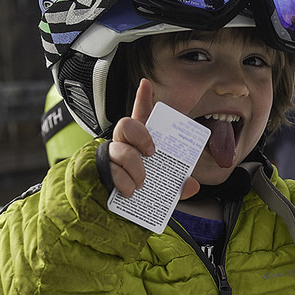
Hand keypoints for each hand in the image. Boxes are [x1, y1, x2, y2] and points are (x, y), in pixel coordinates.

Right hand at [108, 79, 199, 200]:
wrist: (120, 212)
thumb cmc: (142, 192)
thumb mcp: (164, 188)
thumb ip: (179, 185)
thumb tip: (192, 184)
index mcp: (140, 142)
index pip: (140, 115)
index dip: (142, 98)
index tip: (146, 83)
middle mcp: (123, 144)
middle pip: (126, 124)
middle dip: (141, 136)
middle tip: (152, 152)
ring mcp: (110, 156)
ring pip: (121, 151)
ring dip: (135, 169)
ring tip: (141, 184)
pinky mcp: (101, 170)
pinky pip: (113, 172)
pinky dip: (125, 183)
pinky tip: (130, 191)